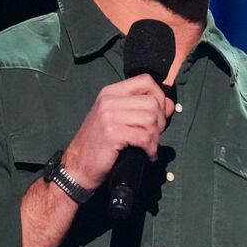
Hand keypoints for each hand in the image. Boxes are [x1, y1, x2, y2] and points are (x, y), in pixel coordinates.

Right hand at [61, 75, 174, 189]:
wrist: (77, 166)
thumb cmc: (100, 144)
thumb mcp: (117, 119)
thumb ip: (140, 108)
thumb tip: (169, 104)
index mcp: (111, 92)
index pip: (146, 80)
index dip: (160, 96)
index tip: (160, 114)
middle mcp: (109, 100)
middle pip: (152, 102)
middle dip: (161, 121)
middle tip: (154, 136)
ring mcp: (109, 116)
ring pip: (150, 119)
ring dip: (156, 137)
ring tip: (150, 146)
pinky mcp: (112, 133)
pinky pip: (144, 137)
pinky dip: (151, 148)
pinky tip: (147, 155)